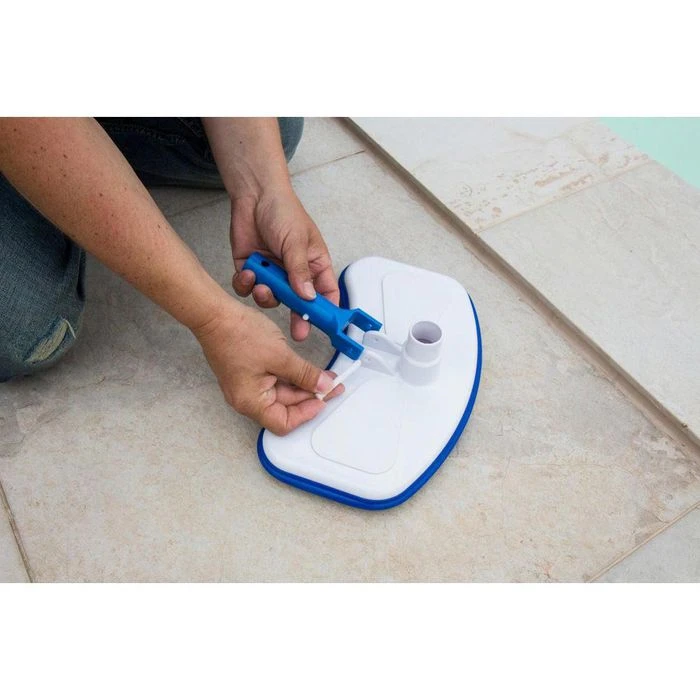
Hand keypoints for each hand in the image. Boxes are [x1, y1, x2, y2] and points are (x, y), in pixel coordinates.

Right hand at [193, 297, 342, 434]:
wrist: (215, 314)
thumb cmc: (238, 334)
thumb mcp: (281, 356)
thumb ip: (305, 374)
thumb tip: (323, 386)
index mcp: (251, 402)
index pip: (284, 423)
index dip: (307, 413)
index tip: (324, 398)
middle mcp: (246, 399)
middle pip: (284, 408)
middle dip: (310, 396)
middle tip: (331, 384)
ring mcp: (246, 386)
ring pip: (281, 393)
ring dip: (302, 384)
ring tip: (322, 374)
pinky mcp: (248, 374)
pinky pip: (274, 381)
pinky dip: (291, 376)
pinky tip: (304, 368)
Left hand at [229, 186, 338, 341]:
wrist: (254, 195)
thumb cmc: (283, 211)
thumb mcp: (296, 241)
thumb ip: (300, 271)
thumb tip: (308, 297)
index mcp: (314, 266)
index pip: (326, 293)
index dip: (326, 311)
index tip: (324, 325)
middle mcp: (294, 273)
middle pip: (299, 304)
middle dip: (297, 317)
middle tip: (298, 332)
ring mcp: (272, 273)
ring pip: (271, 298)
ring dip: (266, 295)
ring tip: (262, 284)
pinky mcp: (252, 270)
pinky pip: (248, 288)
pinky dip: (246, 284)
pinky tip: (247, 272)